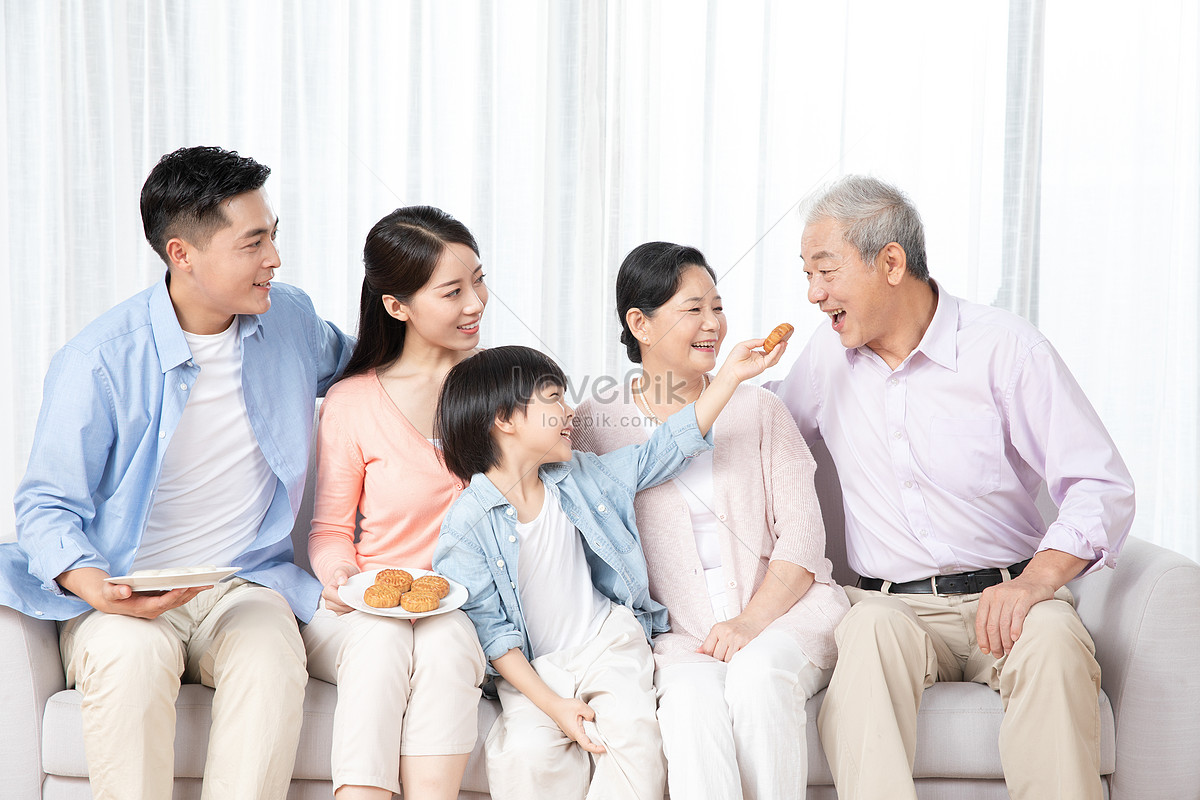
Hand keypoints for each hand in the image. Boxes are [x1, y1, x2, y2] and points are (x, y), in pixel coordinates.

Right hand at [57, 567, 208, 619]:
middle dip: (190, 593)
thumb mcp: (109, 592)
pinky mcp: (161, 603)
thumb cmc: (110, 595)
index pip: (160, 603)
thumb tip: (125, 591)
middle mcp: (152, 610)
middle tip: (204, 584)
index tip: (183, 587)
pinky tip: (198, 585)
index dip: (172, 596)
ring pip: (179, 601)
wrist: (110, 601)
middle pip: (174, 602)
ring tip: (207, 583)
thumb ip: (116, 592)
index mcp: (141, 608)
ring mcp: (158, 607)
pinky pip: (178, 598)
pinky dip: (189, 591)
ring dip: (193, 593)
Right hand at [321, 565, 357, 614]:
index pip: (339, 600)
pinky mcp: (338, 612)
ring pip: (345, 612)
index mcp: (327, 592)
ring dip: (353, 606)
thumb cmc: (346, 574)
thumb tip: (341, 581)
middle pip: (343, 607)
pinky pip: (347, 614)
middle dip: (352, 602)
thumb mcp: (344, 570)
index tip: (356, 594)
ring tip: (357, 598)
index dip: (349, 598)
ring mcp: (333, 608)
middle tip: (359, 595)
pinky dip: (353, 610)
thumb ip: (341, 573)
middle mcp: (328, 601)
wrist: (347, 578)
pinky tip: (356, 603)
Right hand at [546, 696, 605, 754]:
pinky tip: (593, 728)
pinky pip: (582, 735)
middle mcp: (573, 735)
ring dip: (593, 737)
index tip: (604, 748)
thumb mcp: (580, 706)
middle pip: (587, 743)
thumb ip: (590, 714)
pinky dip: (589, 733)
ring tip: (601, 734)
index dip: (596, 749)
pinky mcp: (573, 731)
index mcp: (575, 731)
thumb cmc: (565, 706)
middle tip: (607, 741)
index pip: (587, 745)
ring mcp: (572, 734)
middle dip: (597, 743)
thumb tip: (593, 720)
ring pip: (585, 739)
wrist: (554, 706)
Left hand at [698, 614, 767, 661]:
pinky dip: (737, 660)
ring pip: (727, 659)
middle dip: (721, 659)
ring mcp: (737, 638)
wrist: (752, 621)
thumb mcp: (719, 631)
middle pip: (717, 656)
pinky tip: (739, 656)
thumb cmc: (734, 628)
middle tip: (726, 655)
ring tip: (733, 655)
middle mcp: (726, 633)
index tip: (715, 657)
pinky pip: (738, 659)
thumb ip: (708, 643)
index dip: (710, 656)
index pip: (707, 650)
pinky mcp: (747, 643)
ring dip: (729, 661)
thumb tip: (697, 653)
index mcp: (717, 629)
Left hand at [715, 338, 786, 385]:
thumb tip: (765, 339)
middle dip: (780, 347)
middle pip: (773, 352)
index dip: (773, 343)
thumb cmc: (734, 358)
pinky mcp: (763, 366)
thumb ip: (756, 342)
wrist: (731, 368)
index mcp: (755, 354)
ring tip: (784, 342)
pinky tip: (779, 346)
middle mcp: (760, 359)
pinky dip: (776, 352)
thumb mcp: (745, 345)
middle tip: (785, 340)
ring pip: (775, 356)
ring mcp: (762, 363)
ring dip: (780, 350)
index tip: (778, 337)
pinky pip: (772, 358)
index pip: (767, 348)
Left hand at [974, 574, 1055, 656]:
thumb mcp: (1000, 600)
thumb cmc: (1018, 593)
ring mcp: (1010, 595)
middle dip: (994, 643)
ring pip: (1004, 622)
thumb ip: (993, 614)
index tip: (985, 650)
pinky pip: (1017, 615)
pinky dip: (1015, 629)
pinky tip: (1015, 638)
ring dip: (1005, 640)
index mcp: (987, 596)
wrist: (1036, 578)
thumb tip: (988, 639)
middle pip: (992, 625)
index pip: (980, 622)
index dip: (982, 638)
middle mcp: (996, 595)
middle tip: (999, 653)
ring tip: (1009, 649)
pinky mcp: (1025, 596)